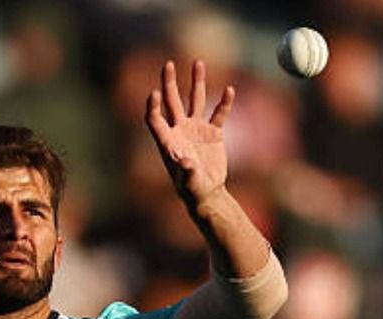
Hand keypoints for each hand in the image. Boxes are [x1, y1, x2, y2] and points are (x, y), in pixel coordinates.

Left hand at [146, 60, 235, 205]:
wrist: (207, 192)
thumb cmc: (192, 189)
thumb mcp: (188, 181)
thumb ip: (186, 171)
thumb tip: (186, 161)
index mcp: (168, 141)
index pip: (155, 119)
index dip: (153, 106)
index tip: (155, 92)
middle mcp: (179, 130)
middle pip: (171, 101)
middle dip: (169, 83)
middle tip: (168, 64)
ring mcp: (196, 129)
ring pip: (194, 100)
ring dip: (196, 82)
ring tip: (198, 62)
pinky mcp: (213, 133)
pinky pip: (218, 114)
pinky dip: (224, 103)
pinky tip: (229, 90)